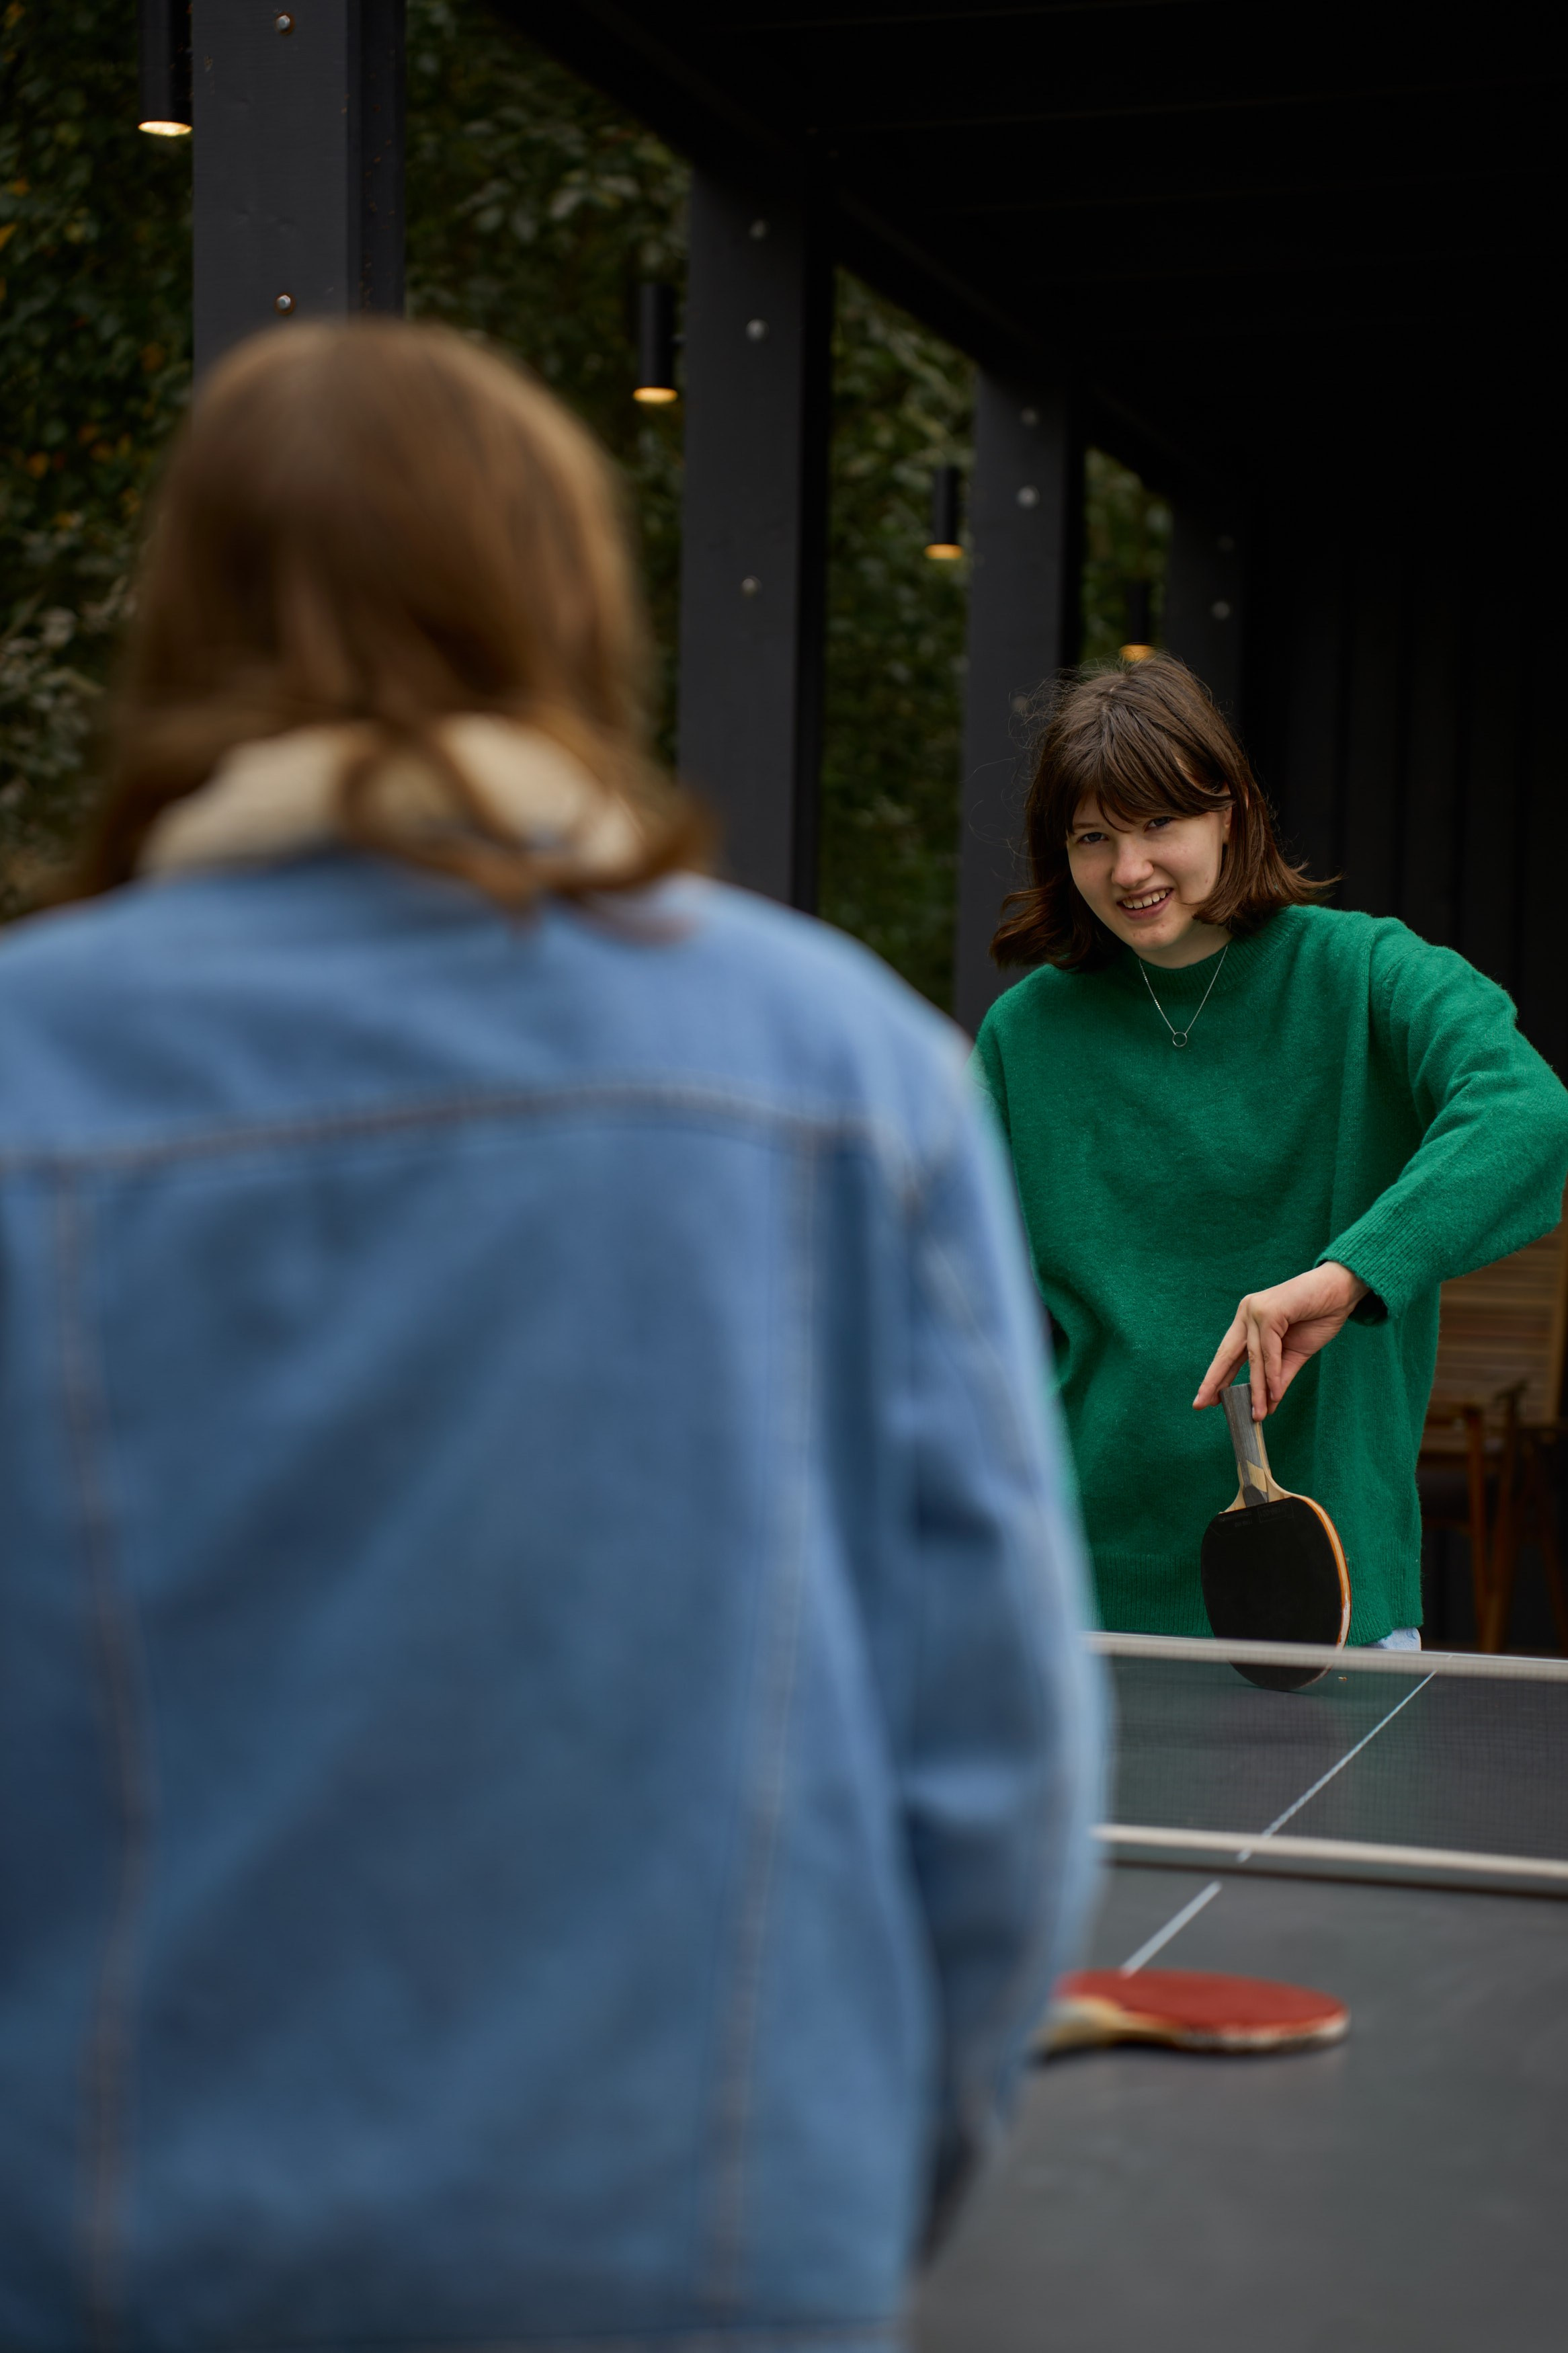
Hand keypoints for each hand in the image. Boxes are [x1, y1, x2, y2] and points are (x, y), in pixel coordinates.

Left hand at [1193, 1261, 1367, 1420]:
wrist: (1342, 1290)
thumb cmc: (1319, 1316)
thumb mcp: (1295, 1353)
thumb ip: (1279, 1376)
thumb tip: (1267, 1406)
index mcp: (1248, 1320)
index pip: (1229, 1353)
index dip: (1218, 1376)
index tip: (1206, 1400)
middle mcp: (1247, 1313)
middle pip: (1228, 1354)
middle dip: (1215, 1381)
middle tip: (1203, 1404)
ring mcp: (1256, 1311)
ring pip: (1253, 1358)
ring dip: (1257, 1389)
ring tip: (1257, 1414)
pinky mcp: (1270, 1312)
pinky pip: (1269, 1351)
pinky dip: (1273, 1374)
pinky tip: (1275, 1394)